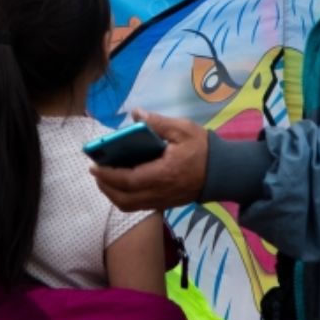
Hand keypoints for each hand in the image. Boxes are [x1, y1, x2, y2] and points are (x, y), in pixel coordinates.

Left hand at [91, 110, 208, 211]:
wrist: (226, 172)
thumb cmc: (203, 149)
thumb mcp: (183, 129)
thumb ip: (158, 122)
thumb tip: (136, 114)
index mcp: (163, 174)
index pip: (128, 180)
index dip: (108, 175)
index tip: (94, 166)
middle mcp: (160, 192)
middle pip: (124, 199)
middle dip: (106, 187)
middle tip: (96, 172)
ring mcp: (163, 201)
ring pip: (130, 206)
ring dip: (113, 195)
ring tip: (106, 178)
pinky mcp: (166, 203)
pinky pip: (139, 206)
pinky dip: (125, 198)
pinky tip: (123, 183)